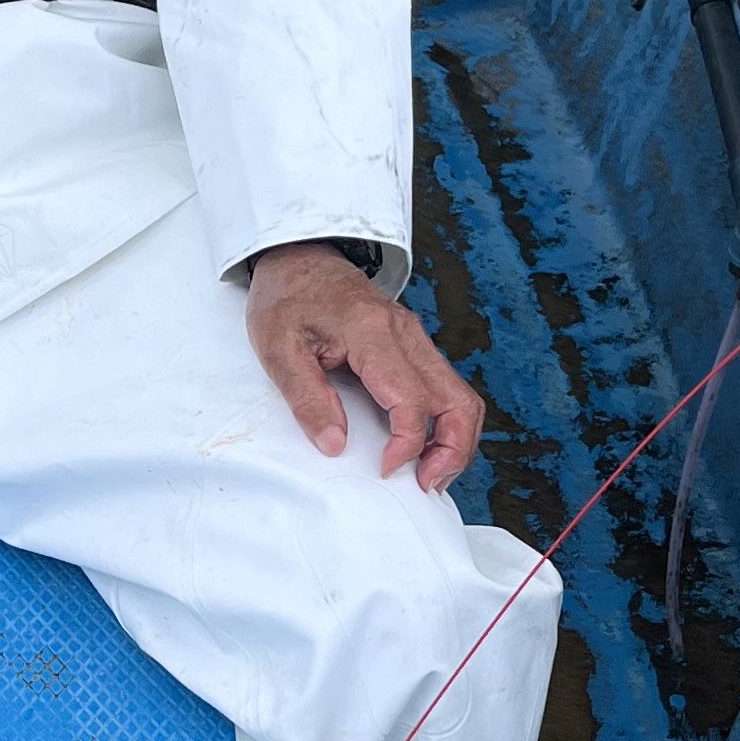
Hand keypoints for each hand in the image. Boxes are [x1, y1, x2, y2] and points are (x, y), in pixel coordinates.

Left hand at [247, 241, 483, 492]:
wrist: (298, 256)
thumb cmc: (286, 298)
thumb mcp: (278, 350)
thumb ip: (307, 399)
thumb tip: (335, 446)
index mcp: (373, 334)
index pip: (413, 400)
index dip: (407, 444)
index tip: (384, 468)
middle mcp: (406, 334)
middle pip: (457, 400)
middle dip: (453, 450)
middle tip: (427, 484)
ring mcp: (414, 338)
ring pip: (460, 395)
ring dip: (456, 439)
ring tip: (431, 472)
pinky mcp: (412, 344)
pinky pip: (445, 387)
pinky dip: (446, 421)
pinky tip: (425, 446)